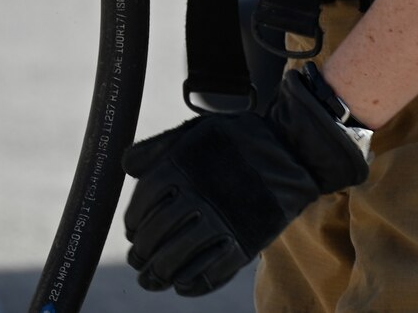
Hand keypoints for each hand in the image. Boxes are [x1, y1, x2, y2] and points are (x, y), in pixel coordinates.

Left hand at [123, 66, 370, 295]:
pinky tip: (183, 285)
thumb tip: (126, 165)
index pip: (144, 204)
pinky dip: (193, 284)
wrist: (291, 149)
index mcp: (181, 169)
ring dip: (159, 274)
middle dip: (141, 253)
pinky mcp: (244, 243)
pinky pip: (211, 274)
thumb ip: (159, 147)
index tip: (132, 232)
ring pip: (177, 259)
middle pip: (155, 236)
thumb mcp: (195, 132)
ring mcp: (222, 222)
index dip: (133, 222)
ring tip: (152, 279)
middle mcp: (198, 197)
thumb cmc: (239, 139)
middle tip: (138, 261)